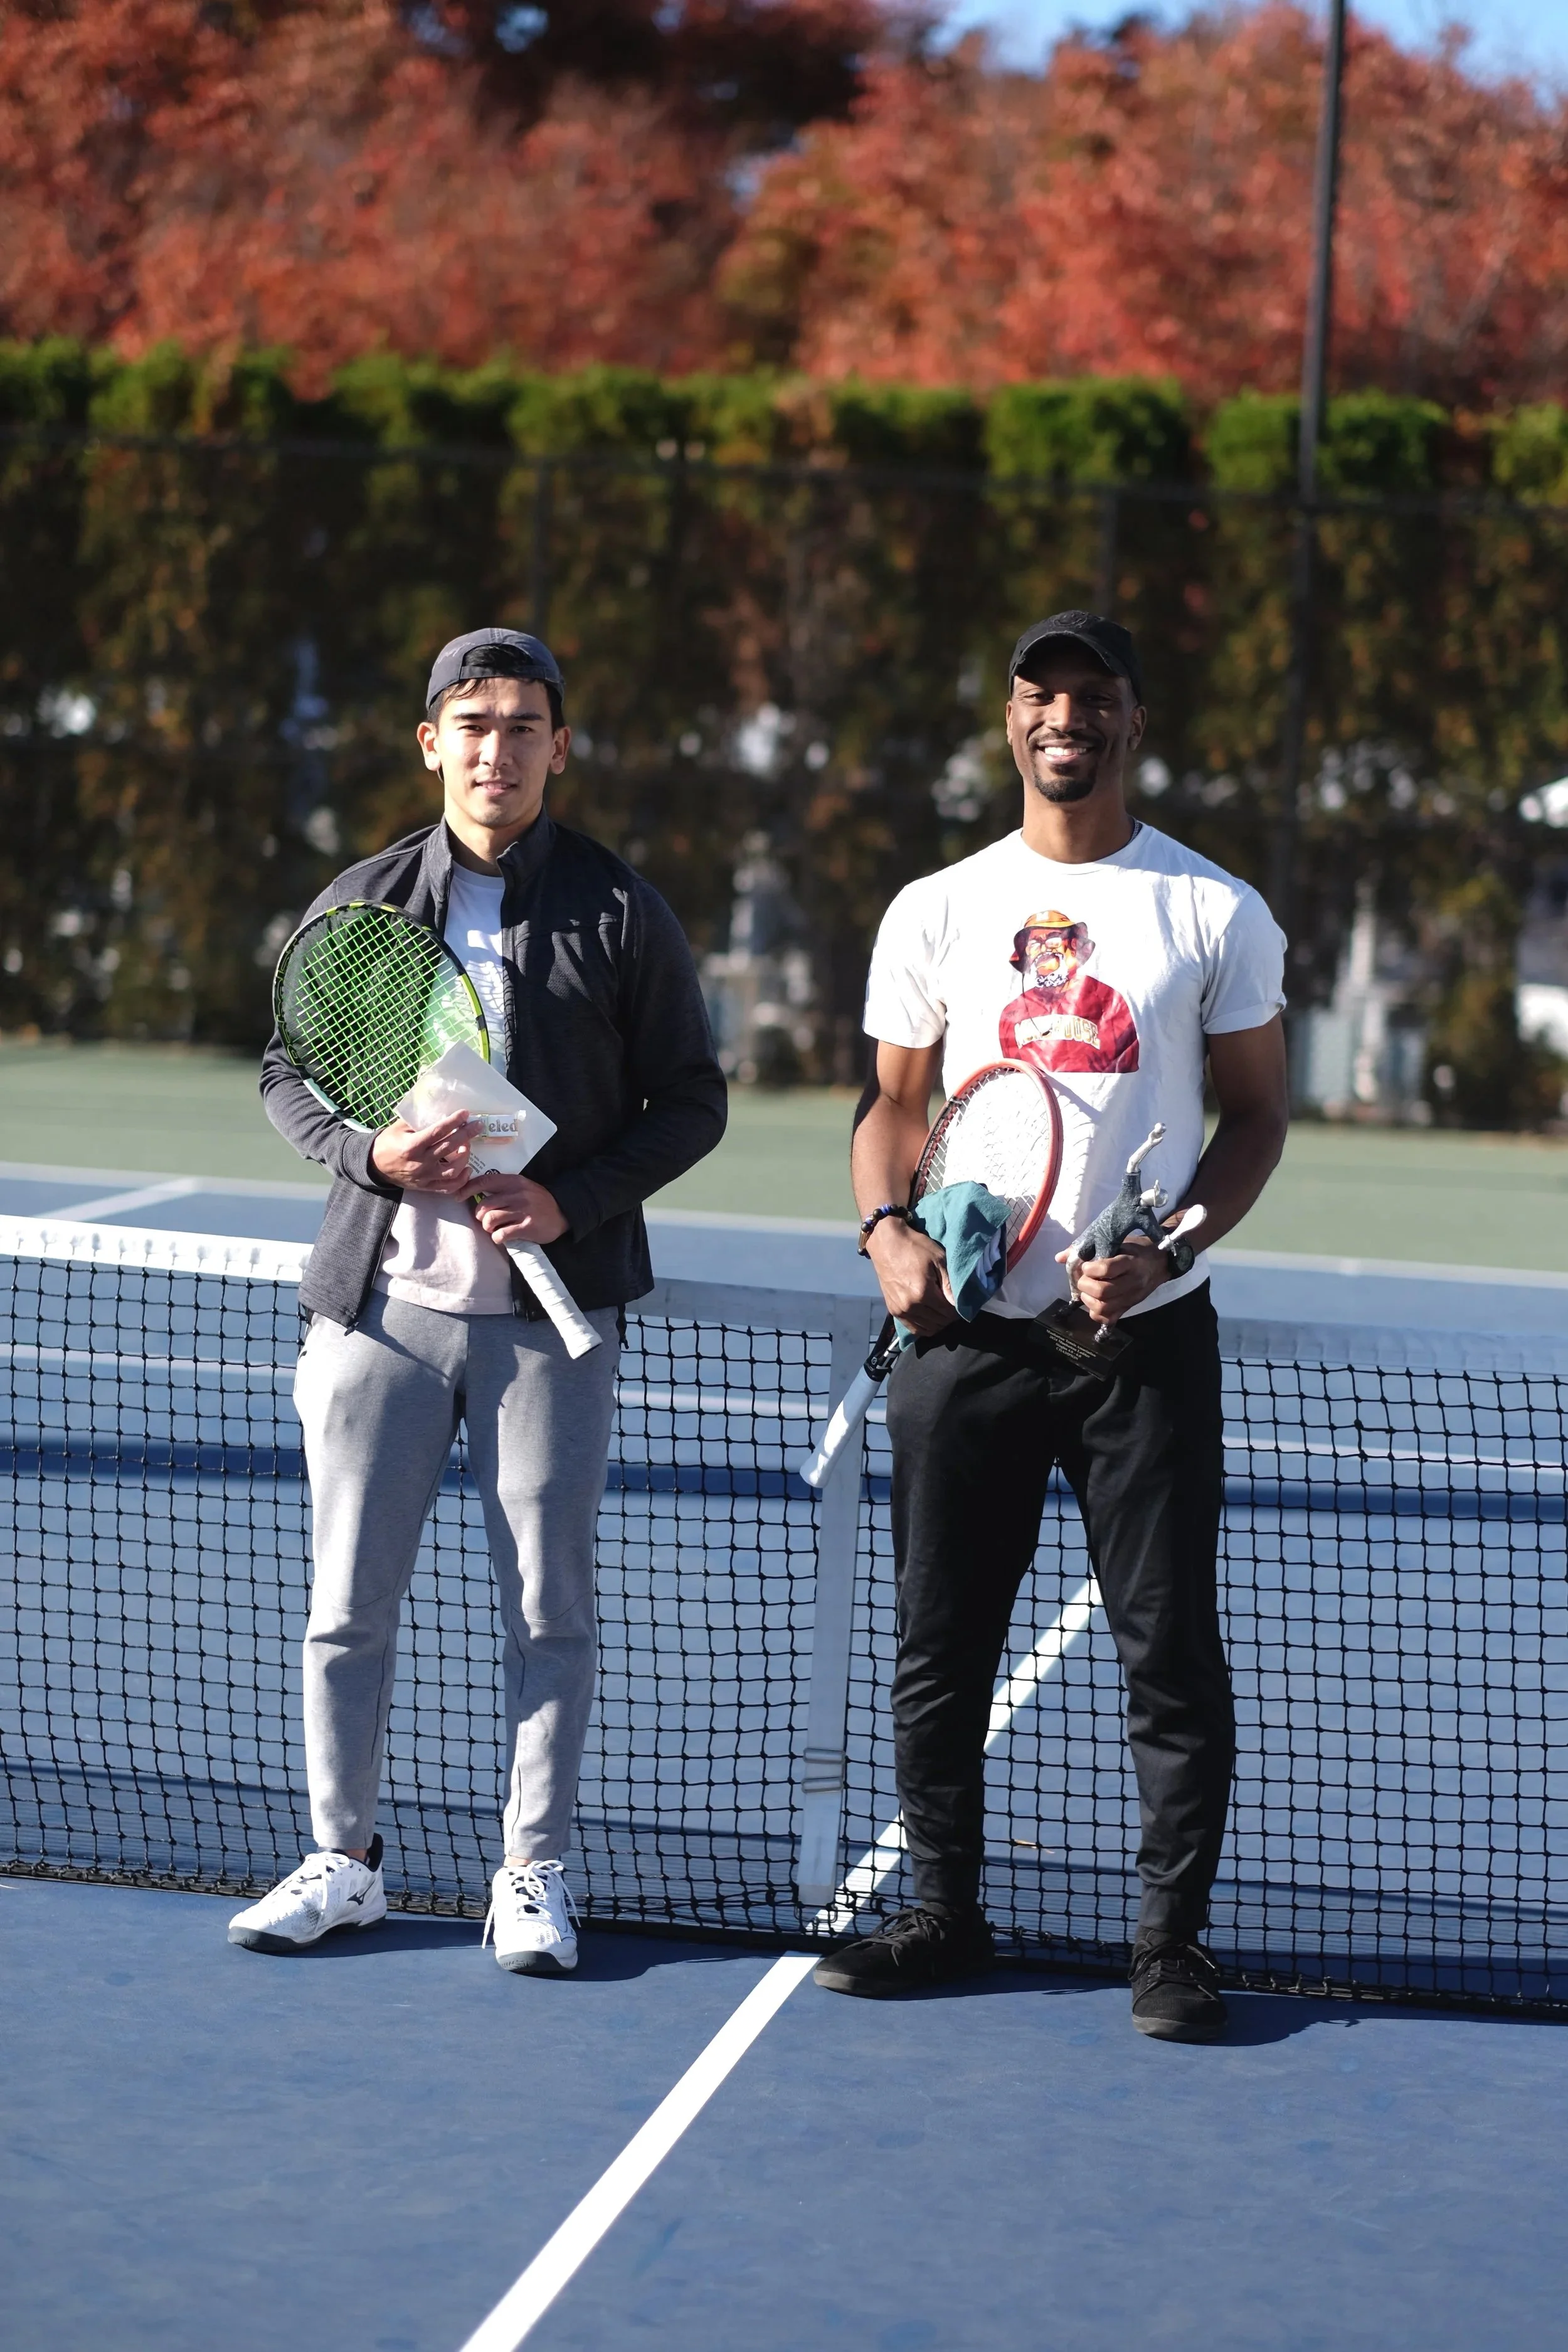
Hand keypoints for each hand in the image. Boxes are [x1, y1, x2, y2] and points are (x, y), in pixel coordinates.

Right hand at [371, 1111, 482, 1194]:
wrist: (374, 1166)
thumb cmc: (388, 1143)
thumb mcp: (399, 1128)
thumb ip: (419, 1122)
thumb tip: (441, 1112)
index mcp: (412, 1146)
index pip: (438, 1132)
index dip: (454, 1122)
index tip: (465, 1114)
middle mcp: (420, 1163)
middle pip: (449, 1148)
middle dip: (466, 1135)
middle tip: (477, 1126)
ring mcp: (424, 1177)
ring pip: (453, 1170)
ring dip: (465, 1157)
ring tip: (466, 1146)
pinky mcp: (426, 1187)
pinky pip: (448, 1187)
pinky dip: (461, 1179)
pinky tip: (467, 1169)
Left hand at [469, 1172, 568, 1248]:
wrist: (563, 1213)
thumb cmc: (537, 1201)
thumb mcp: (522, 1187)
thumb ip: (503, 1189)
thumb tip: (475, 1194)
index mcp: (514, 1181)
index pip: (484, 1181)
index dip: (467, 1189)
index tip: (458, 1197)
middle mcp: (517, 1194)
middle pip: (484, 1205)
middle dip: (480, 1216)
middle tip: (485, 1221)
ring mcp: (523, 1210)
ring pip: (490, 1220)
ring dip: (488, 1228)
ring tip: (494, 1229)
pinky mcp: (527, 1227)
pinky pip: (501, 1234)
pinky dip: (497, 1238)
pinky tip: (502, 1237)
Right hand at [866, 1217, 956, 1335]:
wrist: (887, 1243)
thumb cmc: (915, 1247)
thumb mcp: (938, 1259)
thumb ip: (949, 1283)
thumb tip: (958, 1304)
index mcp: (923, 1293)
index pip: (948, 1312)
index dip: (958, 1310)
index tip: (961, 1303)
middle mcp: (910, 1306)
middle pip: (939, 1322)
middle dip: (950, 1316)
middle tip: (952, 1306)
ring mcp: (900, 1310)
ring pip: (928, 1329)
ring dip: (939, 1322)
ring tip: (941, 1311)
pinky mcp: (893, 1310)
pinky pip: (914, 1328)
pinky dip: (925, 1326)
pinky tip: (930, 1317)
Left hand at [1055, 1230, 1168, 1324]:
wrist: (1162, 1262)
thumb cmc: (1138, 1249)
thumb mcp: (1119, 1242)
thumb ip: (1091, 1248)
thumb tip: (1060, 1257)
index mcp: (1130, 1262)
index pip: (1106, 1269)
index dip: (1089, 1269)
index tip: (1087, 1266)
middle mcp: (1133, 1282)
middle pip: (1103, 1291)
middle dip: (1085, 1286)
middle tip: (1084, 1279)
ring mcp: (1132, 1297)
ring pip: (1104, 1308)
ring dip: (1089, 1300)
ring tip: (1087, 1291)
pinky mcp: (1130, 1307)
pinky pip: (1109, 1319)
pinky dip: (1096, 1313)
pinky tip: (1094, 1301)